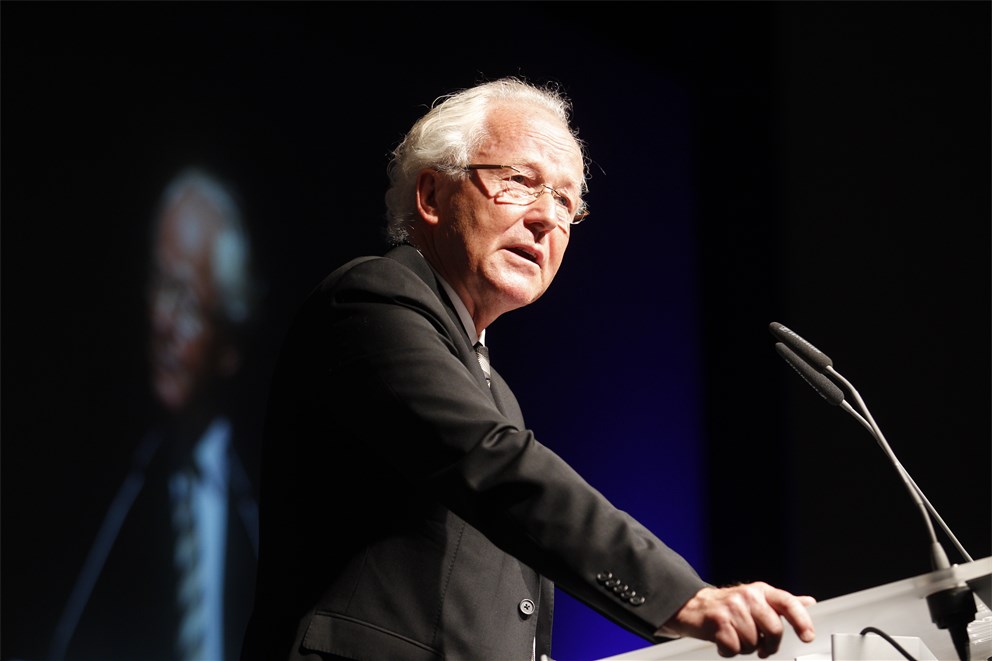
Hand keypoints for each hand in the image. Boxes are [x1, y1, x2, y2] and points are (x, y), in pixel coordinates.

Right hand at [657, 582, 815, 657]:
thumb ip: (783, 603)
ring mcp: (732, 608)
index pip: (788, 603)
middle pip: (774, 630)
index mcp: (761, 591)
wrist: (694, 606)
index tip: (807, 637)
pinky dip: (729, 651)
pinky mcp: (718, 621)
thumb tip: (809, 602)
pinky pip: (735, 648)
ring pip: (753, 643)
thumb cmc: (729, 606)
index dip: (801, 621)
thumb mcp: (758, 599)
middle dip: (769, 645)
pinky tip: (723, 641)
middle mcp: (748, 596)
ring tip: (736, 638)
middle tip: (762, 647)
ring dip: (745, 648)